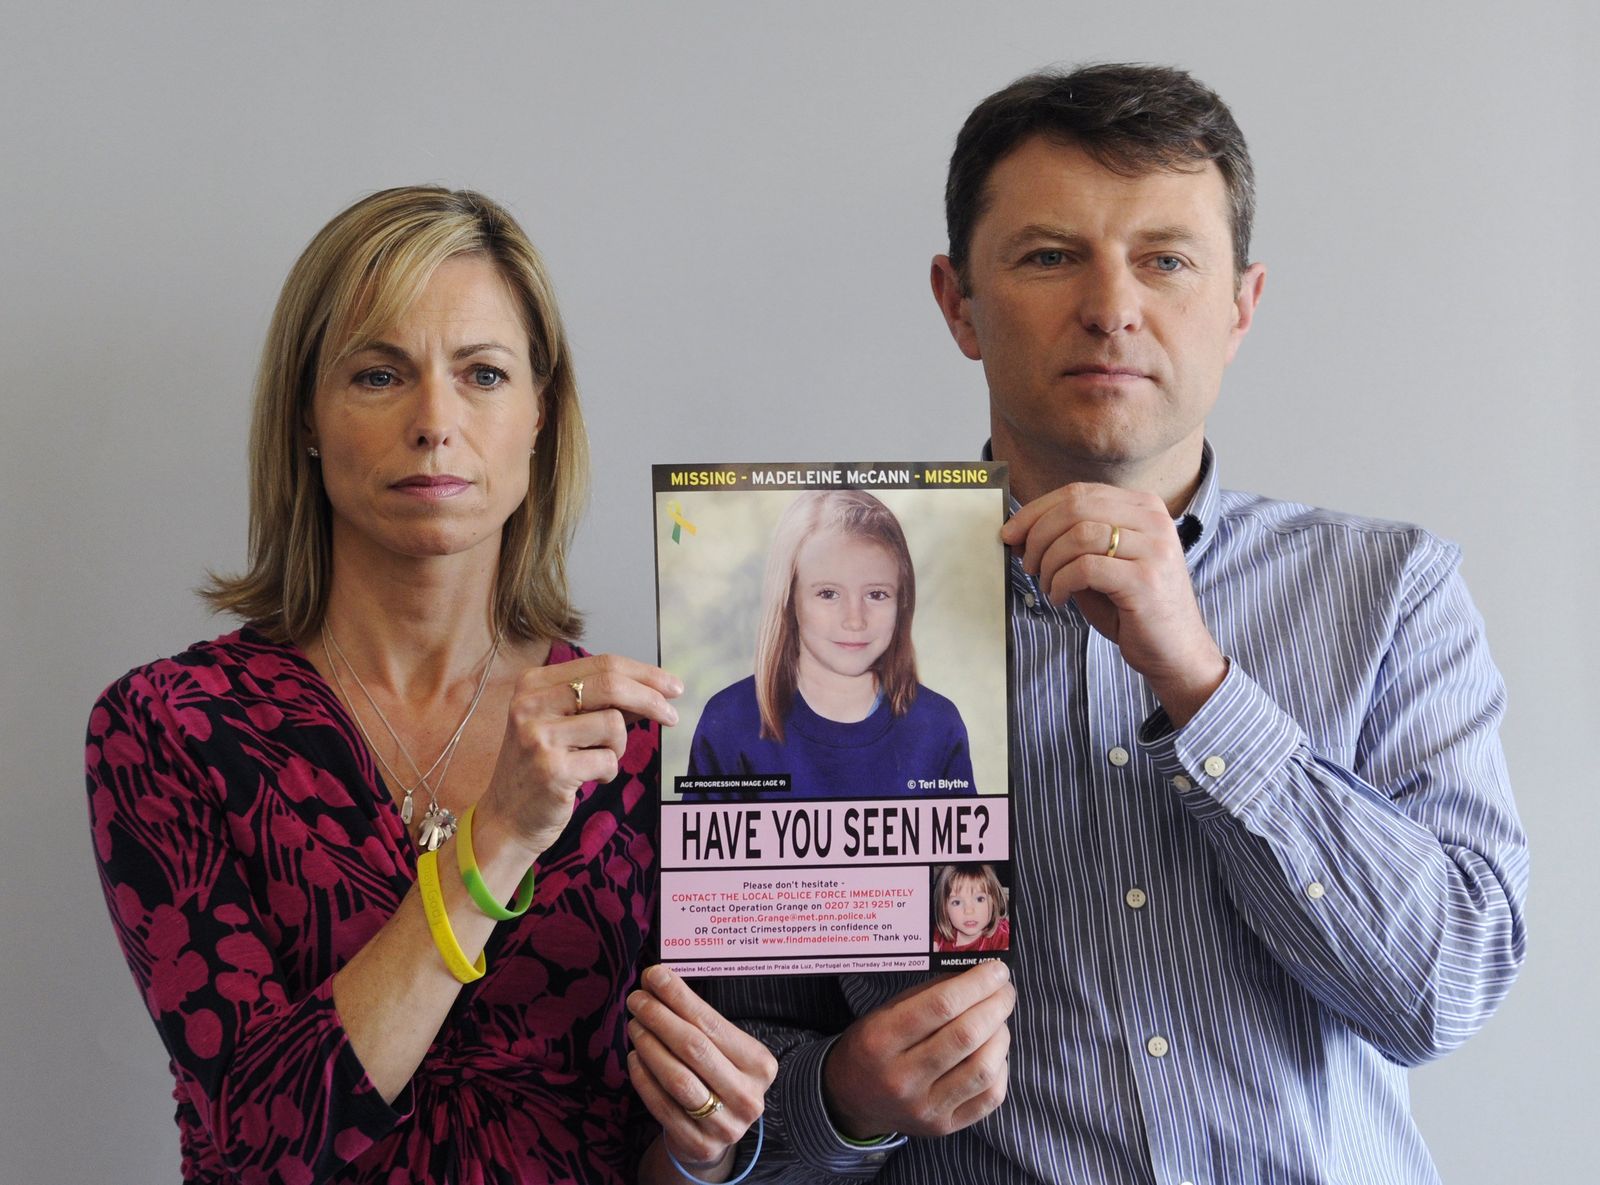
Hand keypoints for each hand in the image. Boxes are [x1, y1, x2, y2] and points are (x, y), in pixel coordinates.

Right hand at [477, 655, 680, 859]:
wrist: (507, 816)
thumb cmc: (542, 764)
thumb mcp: (563, 722)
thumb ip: (601, 702)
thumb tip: (655, 688)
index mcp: (534, 682)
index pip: (602, 664)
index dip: (644, 673)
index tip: (672, 687)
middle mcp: (530, 703)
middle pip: (611, 684)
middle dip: (651, 699)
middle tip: (673, 716)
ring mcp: (538, 736)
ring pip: (613, 724)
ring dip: (618, 747)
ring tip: (598, 760)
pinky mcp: (551, 769)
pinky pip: (608, 760)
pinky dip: (608, 772)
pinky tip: (588, 778)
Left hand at [628, 965, 776, 1177]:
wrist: (717, 1133)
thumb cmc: (717, 1076)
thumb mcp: (722, 1048)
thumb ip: (698, 1020)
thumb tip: (658, 979)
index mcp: (760, 1064)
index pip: (712, 1024)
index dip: (679, 998)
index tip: (653, 976)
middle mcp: (748, 1096)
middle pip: (694, 1049)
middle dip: (660, 1018)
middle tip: (636, 999)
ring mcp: (725, 1125)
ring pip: (677, 1078)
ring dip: (649, 1046)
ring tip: (634, 1026)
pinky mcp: (699, 1144)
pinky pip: (662, 1105)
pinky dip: (643, 1078)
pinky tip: (634, 1057)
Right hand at [822, 961, 1012, 1139]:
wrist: (852, 1100)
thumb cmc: (872, 1046)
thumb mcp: (885, 1013)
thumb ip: (928, 996)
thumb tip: (976, 977)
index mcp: (881, 1041)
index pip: (940, 1006)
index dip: (976, 984)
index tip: (997, 971)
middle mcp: (902, 1078)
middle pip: (965, 1036)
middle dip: (996, 1006)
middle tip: (1005, 991)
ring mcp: (924, 1108)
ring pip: (983, 1069)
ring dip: (1001, 1036)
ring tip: (999, 1020)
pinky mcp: (943, 1126)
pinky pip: (989, 1098)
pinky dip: (1001, 1068)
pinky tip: (994, 1052)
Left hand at [1001, 482, 1226, 726]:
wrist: (1175, 651)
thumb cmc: (1132, 608)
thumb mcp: (1099, 565)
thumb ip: (1068, 543)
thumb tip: (1019, 532)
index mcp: (1143, 507)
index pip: (1078, 492)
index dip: (1036, 511)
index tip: (1011, 533)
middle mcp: (1153, 520)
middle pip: (1075, 507)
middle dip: (1038, 535)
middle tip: (1027, 564)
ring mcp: (1153, 548)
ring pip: (1078, 535)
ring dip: (1049, 562)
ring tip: (1046, 585)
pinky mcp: (1145, 580)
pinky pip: (1084, 568)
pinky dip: (1060, 582)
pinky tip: (1060, 598)